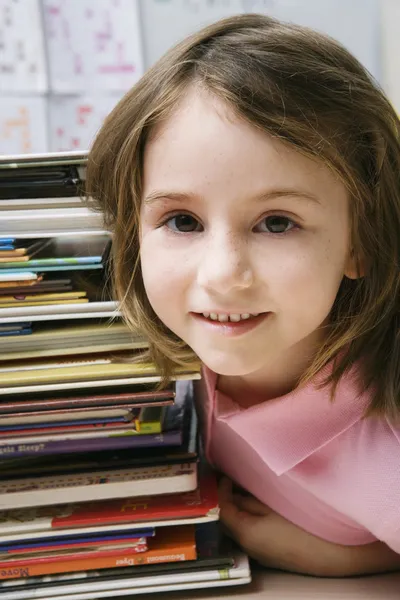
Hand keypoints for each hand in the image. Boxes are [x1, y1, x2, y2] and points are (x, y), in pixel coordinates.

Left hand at [218, 477, 399, 576]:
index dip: (221, 491)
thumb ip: (251, 499)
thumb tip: (235, 491)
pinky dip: (247, 519)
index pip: (222, 510)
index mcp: (246, 533)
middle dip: (226, 501)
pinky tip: (257, 506)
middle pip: (227, 521)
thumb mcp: (275, 505)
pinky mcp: (270, 555)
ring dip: (237, 510)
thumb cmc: (306, 525)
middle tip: (231, 480)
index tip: (225, 475)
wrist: (335, 554)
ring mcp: (259, 553)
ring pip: (238, 528)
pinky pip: (250, 534)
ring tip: (243, 490)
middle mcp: (248, 546)